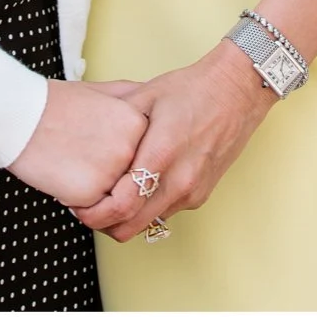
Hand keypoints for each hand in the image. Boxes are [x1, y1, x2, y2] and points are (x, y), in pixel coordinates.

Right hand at [8, 79, 147, 207]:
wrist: (21, 115)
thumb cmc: (55, 104)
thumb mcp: (104, 91)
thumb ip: (132, 100)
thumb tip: (149, 107)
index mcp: (139, 123)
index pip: (141, 156)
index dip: (114, 156)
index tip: (95, 145)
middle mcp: (133, 148)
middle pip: (127, 179)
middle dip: (105, 176)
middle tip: (79, 155)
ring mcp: (114, 171)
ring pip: (111, 197)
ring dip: (91, 189)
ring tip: (70, 161)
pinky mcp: (91, 192)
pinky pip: (90, 209)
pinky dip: (73, 199)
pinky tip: (60, 173)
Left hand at [73, 44, 273, 240]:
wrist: (238, 89)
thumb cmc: (193, 89)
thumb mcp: (145, 97)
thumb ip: (114, 124)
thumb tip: (84, 144)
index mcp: (162, 154)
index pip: (121, 206)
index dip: (92, 213)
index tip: (78, 205)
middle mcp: (180, 180)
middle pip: (130, 227)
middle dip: (103, 223)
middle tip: (88, 206)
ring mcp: (193, 191)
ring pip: (147, 223)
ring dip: (127, 216)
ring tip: (113, 191)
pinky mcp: (201, 194)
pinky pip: (166, 211)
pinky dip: (148, 206)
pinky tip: (142, 183)